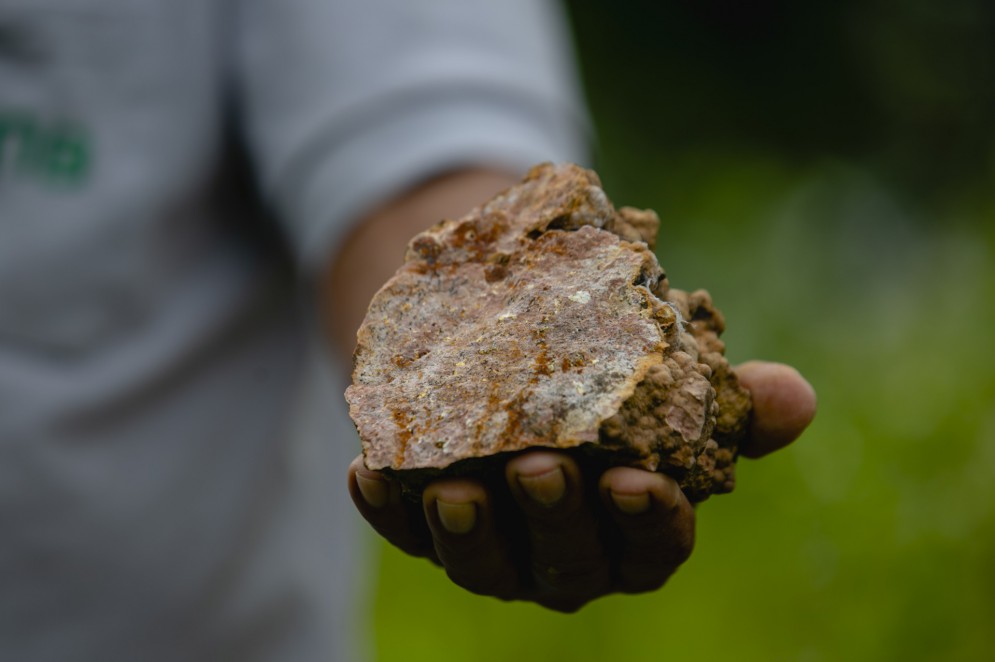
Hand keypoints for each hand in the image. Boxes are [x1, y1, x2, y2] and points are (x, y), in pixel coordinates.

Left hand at [348, 360, 814, 611]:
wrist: (519, 367)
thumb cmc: (605, 385)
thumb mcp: (663, 386)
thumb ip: (723, 401)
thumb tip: (797, 397)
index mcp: (632, 530)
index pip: (652, 546)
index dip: (648, 523)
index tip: (636, 479)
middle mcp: (566, 555)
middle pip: (566, 562)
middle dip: (552, 522)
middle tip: (539, 467)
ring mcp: (496, 549)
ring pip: (483, 566)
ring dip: (465, 532)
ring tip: (451, 485)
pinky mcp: (428, 526)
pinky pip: (405, 531)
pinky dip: (387, 509)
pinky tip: (366, 471)